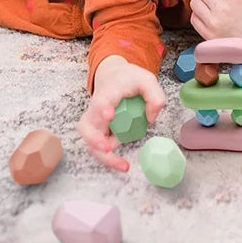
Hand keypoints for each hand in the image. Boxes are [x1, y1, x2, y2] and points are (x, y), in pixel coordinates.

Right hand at [77, 55, 165, 171]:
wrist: (114, 76)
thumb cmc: (129, 79)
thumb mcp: (147, 80)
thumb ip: (154, 96)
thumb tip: (150, 119)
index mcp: (109, 92)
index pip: (102, 100)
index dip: (103, 108)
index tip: (109, 115)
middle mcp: (96, 108)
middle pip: (87, 127)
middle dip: (95, 141)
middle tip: (108, 149)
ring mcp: (95, 121)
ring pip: (91, 142)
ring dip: (105, 156)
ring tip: (124, 165)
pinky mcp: (98, 131)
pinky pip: (99, 147)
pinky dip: (109, 157)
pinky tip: (122, 163)